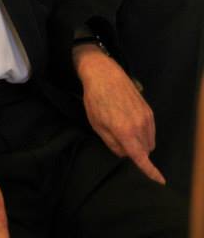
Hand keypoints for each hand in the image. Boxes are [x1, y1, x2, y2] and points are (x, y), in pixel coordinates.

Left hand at [73, 44, 164, 183]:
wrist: (104, 73)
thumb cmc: (95, 99)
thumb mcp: (97, 125)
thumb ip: (112, 144)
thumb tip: (124, 154)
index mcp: (125, 132)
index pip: (141, 157)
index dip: (150, 171)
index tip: (159, 181)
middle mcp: (140, 126)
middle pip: (145, 150)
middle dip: (136, 152)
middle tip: (119, 141)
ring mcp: (146, 117)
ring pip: (149, 140)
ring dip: (140, 142)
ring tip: (123, 129)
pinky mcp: (149, 109)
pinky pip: (151, 130)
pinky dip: (143, 132)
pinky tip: (130, 122)